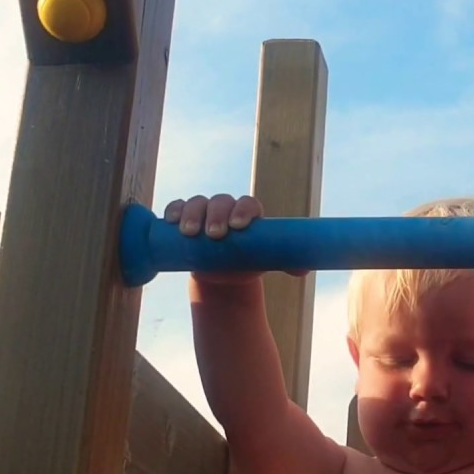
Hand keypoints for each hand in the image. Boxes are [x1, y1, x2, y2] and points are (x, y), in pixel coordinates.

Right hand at [164, 194, 306, 283]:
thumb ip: (286, 263)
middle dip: (216, 215)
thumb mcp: (266, 261)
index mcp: (248, 213)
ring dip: (191, 214)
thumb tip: (304, 270)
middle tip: (214, 235)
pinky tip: (169, 222)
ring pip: (197, 203)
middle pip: (220, 202)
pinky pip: (177, 208)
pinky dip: (173, 211)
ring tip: (189, 232)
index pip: (247, 204)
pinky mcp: (184, 219)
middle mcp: (226, 208)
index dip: (243, 210)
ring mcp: (204, 212)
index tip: (239, 226)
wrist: (224, 272)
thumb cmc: (248, 261)